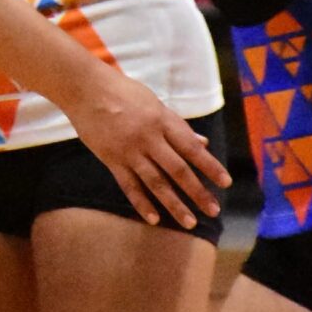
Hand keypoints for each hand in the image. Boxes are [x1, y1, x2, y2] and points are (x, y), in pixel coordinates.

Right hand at [57, 63, 229, 229]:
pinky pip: (129, 185)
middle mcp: (148, 138)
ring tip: (189, 222)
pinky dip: (142, 203)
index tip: (226, 182)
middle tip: (213, 211)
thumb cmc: (123, 91)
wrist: (85, 89)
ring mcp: (129, 151)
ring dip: (174, 204)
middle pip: (178, 170)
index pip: (191, 148)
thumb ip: (178, 126)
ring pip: (156, 182)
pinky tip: (154, 219)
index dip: (210, 166)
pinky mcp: (111, 159)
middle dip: (198, 192)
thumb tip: (203, 142)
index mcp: (162, 121)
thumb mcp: (155, 103)